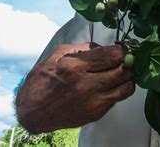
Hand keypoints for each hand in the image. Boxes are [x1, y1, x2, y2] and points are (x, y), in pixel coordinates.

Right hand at [15, 43, 134, 133]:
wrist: (32, 110)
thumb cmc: (43, 80)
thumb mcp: (59, 55)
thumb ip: (84, 48)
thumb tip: (105, 47)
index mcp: (75, 66)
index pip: (113, 55)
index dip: (122, 49)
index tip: (121, 48)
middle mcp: (86, 84)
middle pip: (124, 70)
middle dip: (127, 62)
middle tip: (124, 59)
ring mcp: (93, 101)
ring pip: (126, 86)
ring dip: (127, 77)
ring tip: (121, 72)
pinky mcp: (95, 113)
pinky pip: (118, 99)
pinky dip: (119, 90)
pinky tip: (110, 85)